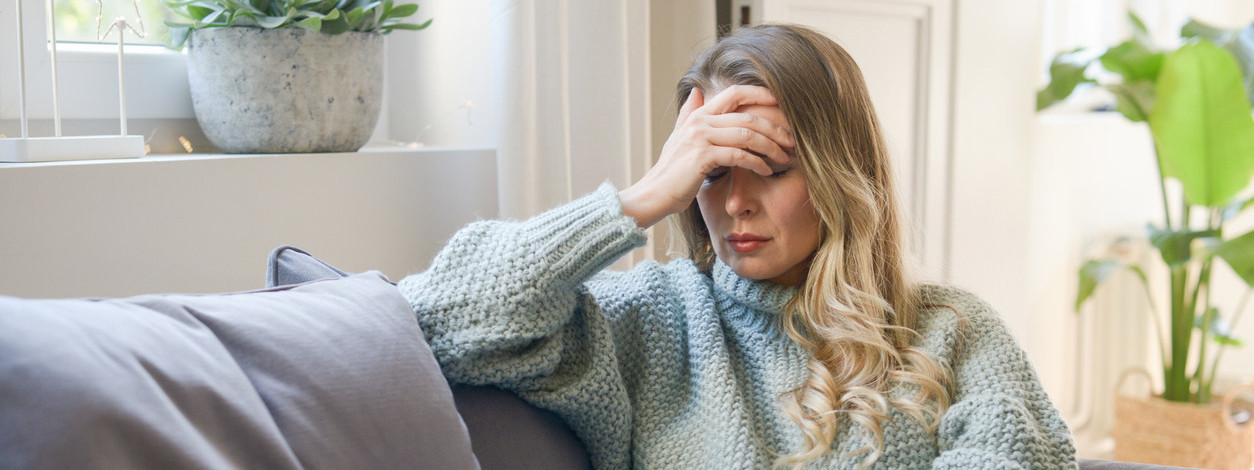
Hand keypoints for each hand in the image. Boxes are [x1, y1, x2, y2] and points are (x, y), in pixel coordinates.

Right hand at [619, 85, 794, 227]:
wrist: (653, 194)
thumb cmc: (670, 171)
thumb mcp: (679, 137)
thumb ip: (689, 114)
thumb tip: (697, 92)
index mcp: (698, 115)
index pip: (734, 93)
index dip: (760, 94)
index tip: (780, 103)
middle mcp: (700, 122)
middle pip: (747, 116)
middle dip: (774, 128)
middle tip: (791, 140)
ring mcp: (700, 138)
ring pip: (746, 134)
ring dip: (770, 146)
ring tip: (784, 158)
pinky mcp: (702, 156)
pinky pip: (739, 155)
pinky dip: (757, 162)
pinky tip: (767, 171)